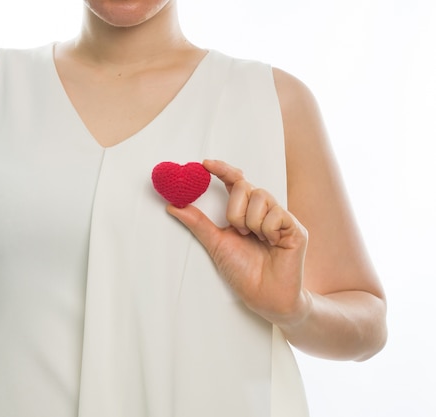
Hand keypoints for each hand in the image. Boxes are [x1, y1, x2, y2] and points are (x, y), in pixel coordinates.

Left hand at [167, 159, 310, 326]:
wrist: (263, 296)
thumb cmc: (242, 271)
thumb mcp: (215, 243)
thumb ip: (197, 223)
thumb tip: (173, 206)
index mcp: (244, 211)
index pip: (234, 181)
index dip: (222, 170)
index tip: (205, 164)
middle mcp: (262, 210)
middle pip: (245, 186)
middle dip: (235, 209)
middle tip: (238, 230)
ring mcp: (280, 218)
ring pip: (261, 197)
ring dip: (251, 222)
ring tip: (255, 240)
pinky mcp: (295, 228)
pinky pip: (276, 215)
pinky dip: (268, 230)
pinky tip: (272, 243)